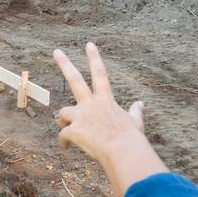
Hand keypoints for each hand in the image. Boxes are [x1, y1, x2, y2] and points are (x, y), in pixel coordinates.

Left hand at [53, 43, 167, 196]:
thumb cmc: (131, 140)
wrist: (123, 152)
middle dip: (65, 64)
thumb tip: (141, 103)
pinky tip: (67, 148)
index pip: (100, 74)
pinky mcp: (73, 130)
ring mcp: (81, 116)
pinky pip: (62, 135)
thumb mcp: (135, 122)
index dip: (94, 58)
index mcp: (106, 101)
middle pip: (75, 79)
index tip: (89, 44)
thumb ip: (135, 112)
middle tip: (56, 51)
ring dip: (63, 121)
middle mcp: (92, 104)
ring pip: (62, 113)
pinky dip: (64, 142)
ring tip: (67, 130)